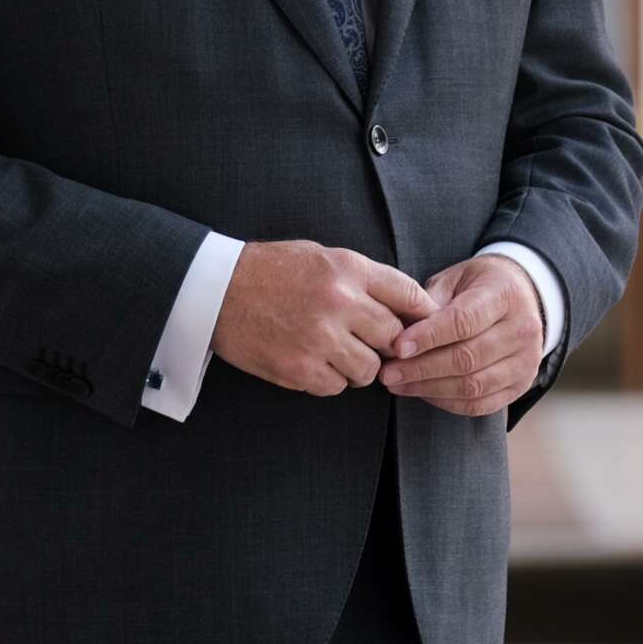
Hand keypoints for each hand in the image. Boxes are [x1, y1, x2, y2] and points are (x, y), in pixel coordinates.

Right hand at [211, 240, 440, 395]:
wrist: (217, 289)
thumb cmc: (273, 270)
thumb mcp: (323, 256)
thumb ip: (365, 279)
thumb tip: (411, 307)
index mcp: (347, 269)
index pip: (409, 295)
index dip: (423, 315)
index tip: (425, 327)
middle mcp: (338, 302)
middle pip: (394, 338)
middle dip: (387, 344)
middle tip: (371, 343)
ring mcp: (318, 338)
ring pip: (368, 370)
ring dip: (359, 367)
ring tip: (339, 353)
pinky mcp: (298, 368)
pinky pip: (336, 387)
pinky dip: (330, 380)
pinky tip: (314, 362)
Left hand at [378, 255, 544, 416]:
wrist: (523, 297)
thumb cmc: (479, 286)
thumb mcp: (455, 278)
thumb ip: (430, 302)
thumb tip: (399, 333)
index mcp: (504, 294)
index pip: (464, 321)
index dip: (428, 337)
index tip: (397, 347)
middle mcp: (522, 329)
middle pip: (467, 358)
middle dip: (421, 369)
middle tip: (388, 372)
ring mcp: (526, 361)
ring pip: (473, 386)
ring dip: (430, 389)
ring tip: (399, 384)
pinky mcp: (521, 385)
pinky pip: (481, 404)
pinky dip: (447, 403)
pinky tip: (423, 392)